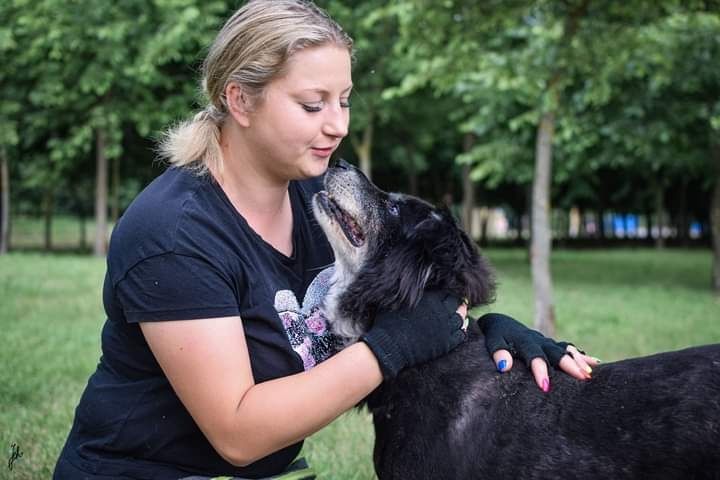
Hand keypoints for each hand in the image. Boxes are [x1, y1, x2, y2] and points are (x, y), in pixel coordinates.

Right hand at [362, 291, 466, 378]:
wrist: (390, 345)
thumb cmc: (390, 323)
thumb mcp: (398, 303)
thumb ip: (410, 295)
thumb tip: (413, 290)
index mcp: (430, 300)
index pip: (447, 293)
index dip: (449, 295)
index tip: (449, 296)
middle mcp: (440, 311)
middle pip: (456, 304)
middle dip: (457, 303)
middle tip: (458, 304)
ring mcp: (445, 328)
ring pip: (460, 318)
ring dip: (461, 316)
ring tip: (460, 315)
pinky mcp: (446, 343)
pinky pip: (460, 335)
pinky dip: (461, 330)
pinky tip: (460, 329)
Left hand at [478, 313, 599, 391]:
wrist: (500, 323)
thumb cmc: (495, 336)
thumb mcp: (492, 342)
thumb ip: (498, 352)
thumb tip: (504, 366)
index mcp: (524, 341)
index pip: (535, 355)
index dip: (540, 370)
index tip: (545, 386)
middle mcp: (539, 340)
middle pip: (557, 352)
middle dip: (570, 365)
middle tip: (583, 378)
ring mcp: (547, 342)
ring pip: (566, 350)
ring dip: (579, 361)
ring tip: (591, 374)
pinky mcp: (551, 344)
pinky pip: (569, 349)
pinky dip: (582, 355)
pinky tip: (596, 363)